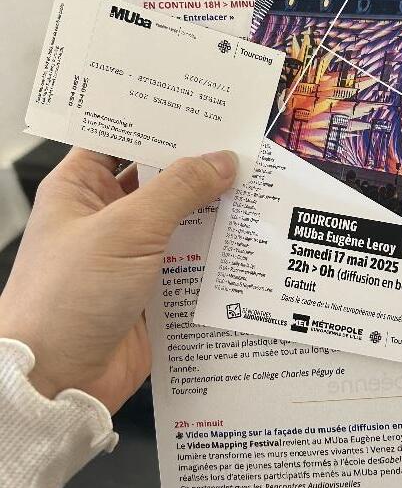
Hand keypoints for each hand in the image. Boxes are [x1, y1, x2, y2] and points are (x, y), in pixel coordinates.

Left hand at [0, 148, 236, 412]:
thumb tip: (221, 161)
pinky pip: (192, 260)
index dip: (160, 122)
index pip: (123, 138)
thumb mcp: (126, 230)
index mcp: (82, 188)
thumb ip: (178, 189)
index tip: (203, 108)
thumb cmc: (66, 299)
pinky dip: (218, 252)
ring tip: (257, 187)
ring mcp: (131, 253)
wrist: (59, 380)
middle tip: (243, 146)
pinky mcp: (153, 288)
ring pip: (182, 219)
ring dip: (215, 209)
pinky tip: (248, 239)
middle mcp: (106, 216)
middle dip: (199, 166)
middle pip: (160, 178)